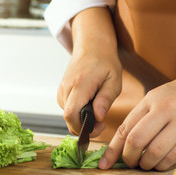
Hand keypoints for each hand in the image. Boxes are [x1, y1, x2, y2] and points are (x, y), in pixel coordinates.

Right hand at [58, 7, 120, 136]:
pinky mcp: (61, 92)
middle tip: (101, 123)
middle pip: (68, 118)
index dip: (82, 128)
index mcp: (80, 84)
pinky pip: (68, 109)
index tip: (98, 127)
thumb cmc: (105, 63)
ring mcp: (61, 90)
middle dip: (84, 127)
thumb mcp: (114, 81)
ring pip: (68, 116)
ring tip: (98, 110)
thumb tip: (98, 118)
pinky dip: (78, 113)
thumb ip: (105, 99)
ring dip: (82, 119)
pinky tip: (90, 106)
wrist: (92, 46)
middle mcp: (66, 88)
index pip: (70, 114)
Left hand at [97, 26, 175, 169]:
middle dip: (129, 158)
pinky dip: (163, 165)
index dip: (113, 149)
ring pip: (155, 152)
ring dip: (146, 164)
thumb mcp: (160, 96)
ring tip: (146, 164)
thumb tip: (123, 143)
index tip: (104, 163)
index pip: (126, 128)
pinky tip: (161, 163)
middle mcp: (166, 109)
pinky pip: (174, 156)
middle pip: (137, 141)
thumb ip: (142, 116)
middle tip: (130, 163)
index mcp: (152, 99)